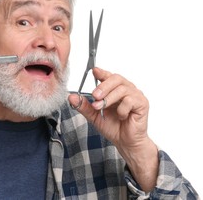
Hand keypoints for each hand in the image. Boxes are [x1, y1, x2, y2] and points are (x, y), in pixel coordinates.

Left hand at [68, 67, 157, 190]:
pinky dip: (122, 109)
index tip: (94, 71)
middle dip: (103, 86)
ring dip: (109, 99)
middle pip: (116, 78)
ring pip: (122, 89)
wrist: (125, 142)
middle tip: (94, 96)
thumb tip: (71, 97)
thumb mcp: (94, 115)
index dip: (102, 72)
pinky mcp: (142, 104)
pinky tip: (121, 117)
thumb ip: (84, 105)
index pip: (108, 76)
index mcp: (114, 89)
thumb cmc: (113, 126)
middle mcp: (126, 89)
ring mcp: (135, 95)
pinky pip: (130, 101)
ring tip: (101, 107)